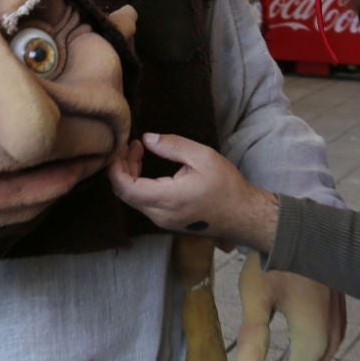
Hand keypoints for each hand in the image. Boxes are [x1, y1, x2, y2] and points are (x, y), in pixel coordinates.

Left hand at [108, 133, 273, 248]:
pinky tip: (147, 169)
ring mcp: (162, 221)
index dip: (115, 168)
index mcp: (168, 199)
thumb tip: (147, 138)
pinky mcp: (167, 222)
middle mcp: (160, 215)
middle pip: (125, 193)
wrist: (244, 216)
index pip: (126, 188)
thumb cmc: (227, 186)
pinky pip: (144, 203)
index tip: (121, 148)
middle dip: (122, 167)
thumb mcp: (203, 157)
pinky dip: (140, 184)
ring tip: (140, 151)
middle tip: (133, 145)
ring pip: (133, 199)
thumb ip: (172, 146)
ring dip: (131, 175)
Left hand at [234, 265, 346, 360]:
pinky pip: (321, 353)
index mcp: (314, 336)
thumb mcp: (256, 294)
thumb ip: (254, 333)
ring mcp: (339, 328)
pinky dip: (300, 360)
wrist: (302, 230)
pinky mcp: (337, 319)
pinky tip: (279, 355)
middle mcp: (333, 337)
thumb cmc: (274, 260)